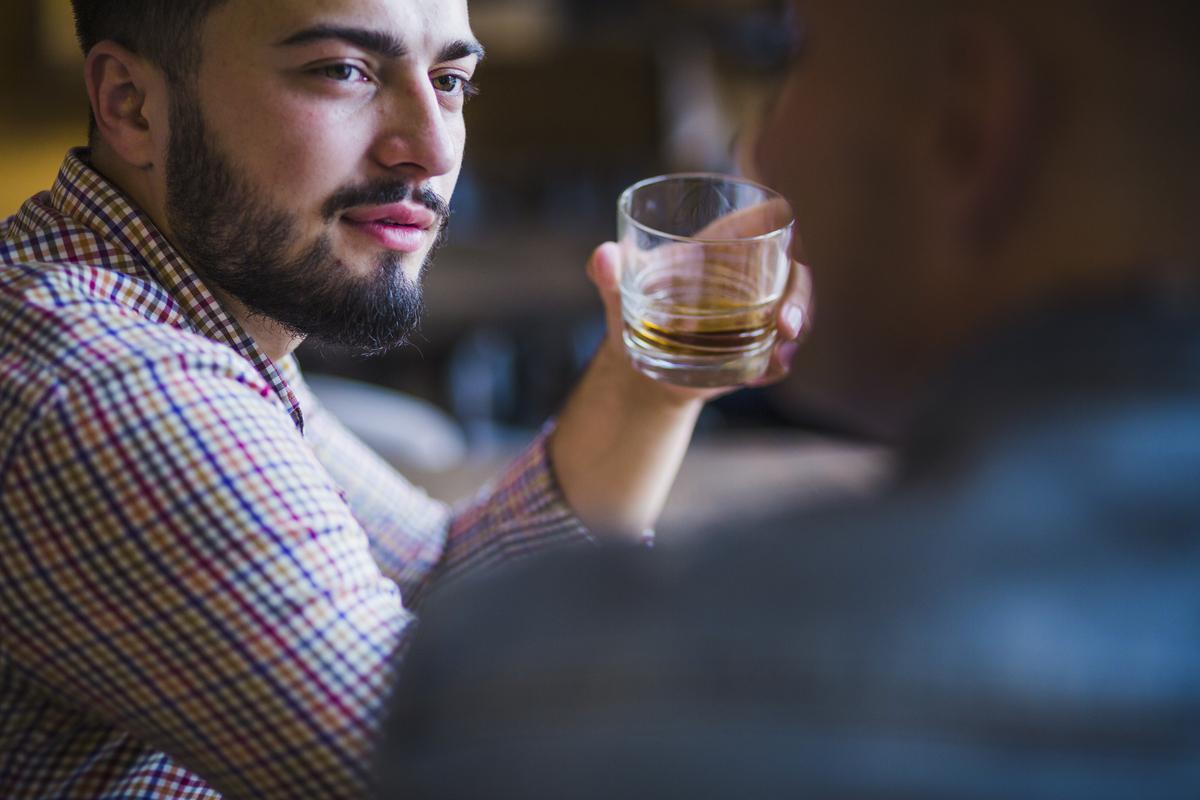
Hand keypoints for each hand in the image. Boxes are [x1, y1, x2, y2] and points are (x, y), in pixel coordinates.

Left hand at [585, 236, 811, 404]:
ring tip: (779, 351)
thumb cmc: (629, 311)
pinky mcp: (756, 346)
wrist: (634, 367)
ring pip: (798, 308)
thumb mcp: (618, 289)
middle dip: (801, 292)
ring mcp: (758, 311)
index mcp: (722, 243)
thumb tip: (603, 257)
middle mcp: (749, 273)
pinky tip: (766, 370)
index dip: (792, 219)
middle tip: (785, 324)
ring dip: (798, 327)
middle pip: (797, 267)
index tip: (798, 236)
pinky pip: (782, 351)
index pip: (770, 218)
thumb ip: (609, 271)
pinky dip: (779, 362)